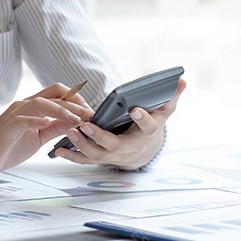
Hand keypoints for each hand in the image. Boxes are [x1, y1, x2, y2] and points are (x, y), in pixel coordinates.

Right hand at [0, 83, 93, 178]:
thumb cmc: (7, 147)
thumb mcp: (38, 138)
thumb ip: (54, 129)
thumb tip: (74, 124)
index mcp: (32, 107)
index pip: (58, 93)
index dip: (77, 100)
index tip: (90, 113)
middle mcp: (24, 106)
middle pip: (54, 93)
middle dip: (75, 103)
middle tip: (90, 115)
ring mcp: (15, 115)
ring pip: (41, 103)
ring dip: (62, 110)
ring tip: (77, 121)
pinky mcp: (7, 127)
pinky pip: (23, 120)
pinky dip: (36, 120)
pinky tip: (46, 123)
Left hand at [54, 78, 186, 169]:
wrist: (143, 152)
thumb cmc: (150, 127)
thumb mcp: (163, 112)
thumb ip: (170, 97)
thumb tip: (182, 80)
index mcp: (146, 134)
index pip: (148, 127)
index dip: (143, 119)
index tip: (136, 109)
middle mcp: (130, 148)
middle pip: (115, 146)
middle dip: (100, 137)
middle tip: (87, 125)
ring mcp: (114, 156)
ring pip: (98, 156)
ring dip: (82, 146)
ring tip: (70, 132)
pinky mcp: (102, 159)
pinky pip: (86, 160)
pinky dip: (72, 156)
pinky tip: (58, 149)